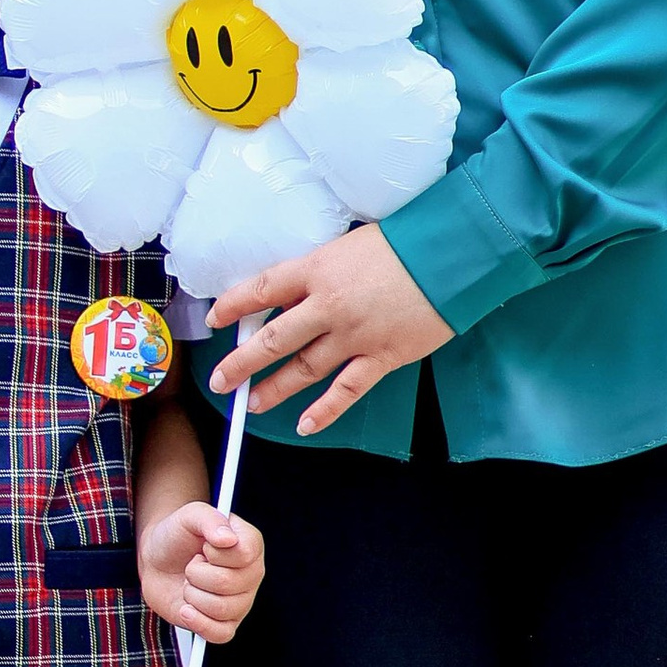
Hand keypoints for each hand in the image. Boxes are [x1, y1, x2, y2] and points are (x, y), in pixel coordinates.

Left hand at [139, 500, 265, 643]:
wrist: (157, 560)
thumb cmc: (176, 535)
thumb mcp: (189, 516)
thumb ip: (208, 518)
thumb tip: (227, 539)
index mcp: (250, 544)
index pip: (244, 554)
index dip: (215, 552)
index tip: (204, 546)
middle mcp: (251, 574)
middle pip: (228, 583)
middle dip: (196, 574)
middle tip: (191, 565)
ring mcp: (241, 602)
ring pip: (221, 609)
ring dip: (192, 595)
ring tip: (189, 583)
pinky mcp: (226, 624)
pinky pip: (221, 635)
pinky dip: (198, 623)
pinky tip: (186, 609)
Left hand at [209, 224, 451, 437]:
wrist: (450, 256)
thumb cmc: (403, 242)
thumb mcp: (347, 245)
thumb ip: (319, 271)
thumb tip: (294, 294)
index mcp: (316, 269)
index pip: (262, 289)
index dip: (234, 305)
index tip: (216, 318)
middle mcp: (327, 306)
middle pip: (274, 339)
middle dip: (242, 363)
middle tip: (221, 380)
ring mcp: (354, 336)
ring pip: (304, 370)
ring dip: (274, 390)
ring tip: (253, 404)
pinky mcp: (382, 357)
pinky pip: (346, 391)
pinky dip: (324, 411)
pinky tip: (305, 424)